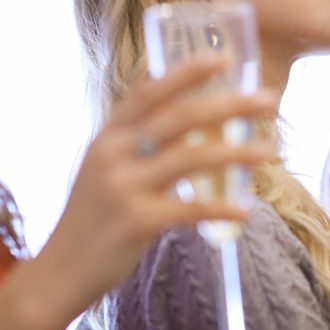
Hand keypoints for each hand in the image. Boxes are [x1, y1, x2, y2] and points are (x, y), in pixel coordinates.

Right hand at [0, 57, 274, 329]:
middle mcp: (114, 154)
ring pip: (192, 158)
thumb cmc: (92, 215)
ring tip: (269, 153)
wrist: (59, 271)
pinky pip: (190, 209)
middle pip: (181, 116)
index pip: (150, 92)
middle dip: (229, 104)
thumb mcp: (102, 165)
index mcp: (109, 135)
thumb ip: (133, 138)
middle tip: (269, 99)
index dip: (186, 72)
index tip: (222, 58)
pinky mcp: (137, 222)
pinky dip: (221, 208)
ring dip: (236, 152)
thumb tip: (176, 107)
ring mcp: (125, 187)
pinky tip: (245, 210)